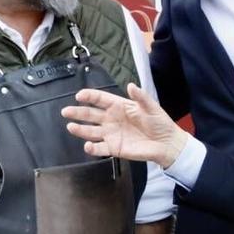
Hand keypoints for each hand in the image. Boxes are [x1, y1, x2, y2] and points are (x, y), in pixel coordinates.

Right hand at [62, 84, 189, 167]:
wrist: (167, 143)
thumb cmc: (159, 122)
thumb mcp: (152, 107)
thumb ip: (141, 97)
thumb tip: (131, 85)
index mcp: (119, 106)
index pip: (100, 99)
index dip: (89, 96)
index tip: (79, 95)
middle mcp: (111, 119)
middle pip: (90, 114)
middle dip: (78, 112)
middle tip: (66, 111)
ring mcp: (111, 134)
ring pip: (91, 131)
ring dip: (80, 129)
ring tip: (71, 127)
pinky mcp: (114, 148)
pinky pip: (100, 148)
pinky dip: (92, 148)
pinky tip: (88, 146)